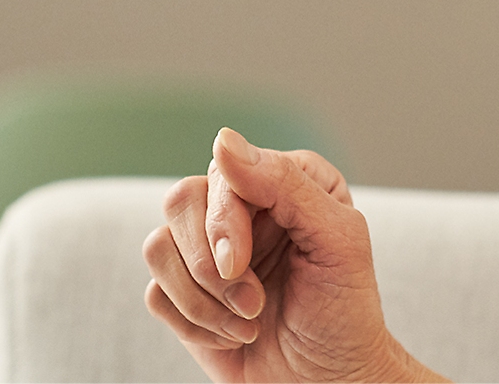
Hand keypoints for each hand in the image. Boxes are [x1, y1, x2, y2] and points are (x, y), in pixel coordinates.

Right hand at [143, 128, 445, 382]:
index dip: (223, 220)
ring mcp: (209, 249)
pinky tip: (234, 336)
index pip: (226, 171)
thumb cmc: (344, 310)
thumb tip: (222, 139)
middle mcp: (243, 206)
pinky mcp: (185, 292)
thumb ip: (284, 183)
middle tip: (251, 302)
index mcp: (284, 180)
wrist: (329, 382)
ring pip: (158, 247)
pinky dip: (194, 323)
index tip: (238, 265)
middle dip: (208, 264)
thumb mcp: (336, 239)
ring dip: (203, 299)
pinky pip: (155, 294)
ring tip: (250, 321)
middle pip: (182, 200)